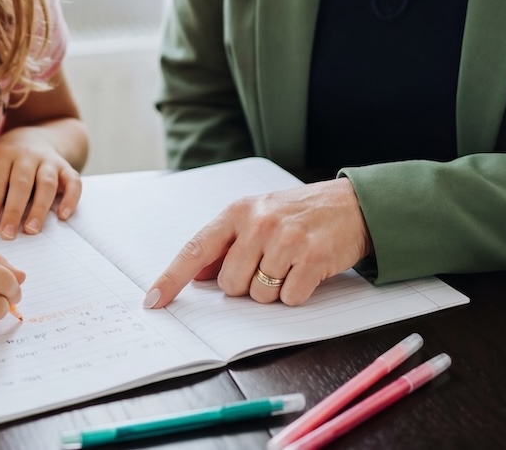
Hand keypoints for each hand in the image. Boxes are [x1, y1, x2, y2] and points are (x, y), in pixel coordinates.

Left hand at [0, 126, 81, 238]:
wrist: (37, 134)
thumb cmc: (3, 158)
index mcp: (3, 155)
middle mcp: (27, 156)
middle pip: (22, 183)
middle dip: (15, 209)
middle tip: (8, 235)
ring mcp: (49, 162)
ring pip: (47, 183)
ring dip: (40, 207)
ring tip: (32, 230)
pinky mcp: (67, 168)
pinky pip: (73, 182)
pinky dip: (71, 199)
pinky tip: (63, 216)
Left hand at [144, 179, 372, 307]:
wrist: (352, 205)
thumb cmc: (300, 213)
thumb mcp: (258, 216)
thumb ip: (227, 244)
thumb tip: (198, 274)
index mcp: (239, 211)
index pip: (196, 248)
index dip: (172, 278)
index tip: (153, 301)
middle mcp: (259, 222)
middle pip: (230, 284)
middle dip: (247, 285)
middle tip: (269, 265)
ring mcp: (286, 239)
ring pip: (260, 295)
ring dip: (274, 291)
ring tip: (291, 265)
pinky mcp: (313, 258)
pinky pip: (289, 298)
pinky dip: (297, 293)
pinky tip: (307, 271)